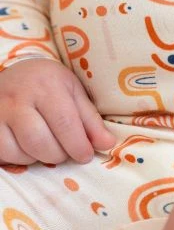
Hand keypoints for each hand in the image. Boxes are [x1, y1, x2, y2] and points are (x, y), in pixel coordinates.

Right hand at [0, 58, 115, 164]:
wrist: (16, 72)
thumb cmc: (50, 84)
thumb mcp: (74, 92)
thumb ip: (91, 120)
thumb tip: (107, 144)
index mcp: (47, 85)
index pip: (65, 123)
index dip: (78, 145)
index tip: (86, 155)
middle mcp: (19, 97)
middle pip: (41, 142)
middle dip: (59, 155)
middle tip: (67, 151)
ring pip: (21, 152)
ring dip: (40, 158)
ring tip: (49, 146)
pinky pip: (4, 154)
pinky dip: (21, 158)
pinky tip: (29, 146)